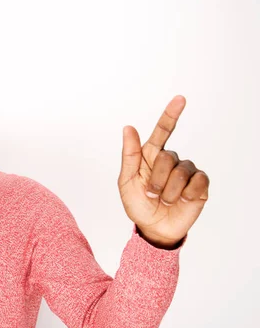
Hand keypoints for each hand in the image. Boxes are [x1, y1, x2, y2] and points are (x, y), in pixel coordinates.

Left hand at [118, 96, 208, 248]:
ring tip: (165, 200)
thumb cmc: (138, 204)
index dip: (171, 114)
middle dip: (156, 179)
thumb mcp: (126, 181)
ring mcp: (187, 171)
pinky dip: (186, 194)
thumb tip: (129, 127)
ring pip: (181, 171)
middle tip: (151, 194)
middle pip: (167, 156)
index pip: (163, 131)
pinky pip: (197, 182)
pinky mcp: (200, 185)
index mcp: (151, 156)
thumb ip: (129, 154)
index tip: (180, 99)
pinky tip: (181, 201)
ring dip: (169, 191)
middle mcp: (170, 160)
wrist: (154, 228)